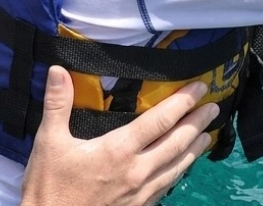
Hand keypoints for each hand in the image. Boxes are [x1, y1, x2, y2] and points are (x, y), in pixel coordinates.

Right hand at [21, 66, 215, 205]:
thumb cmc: (49, 188)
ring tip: (207, 135)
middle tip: (214, 107)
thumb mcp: (48, 143)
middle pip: (177, 143)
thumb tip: (58, 70)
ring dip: (194, 149)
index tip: (200, 88)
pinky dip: (179, 172)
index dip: (182, 102)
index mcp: (118, 150)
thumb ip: (57, 104)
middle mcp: (137, 171)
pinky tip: (183, 167)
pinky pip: (167, 186)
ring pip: (177, 166)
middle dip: (197, 123)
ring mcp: (141, 192)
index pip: (159, 121)